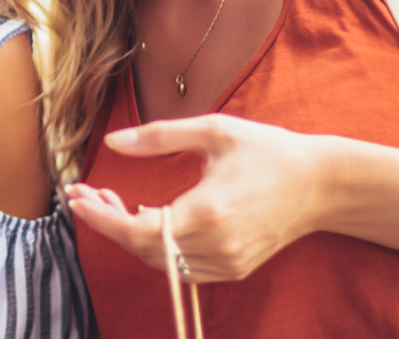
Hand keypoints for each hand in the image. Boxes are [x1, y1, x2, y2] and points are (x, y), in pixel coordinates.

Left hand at [66, 114, 339, 282]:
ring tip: (113, 202)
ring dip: (131, 235)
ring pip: (160, 261)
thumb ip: (159, 136)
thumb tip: (112, 141)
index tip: (76, 198)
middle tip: (89, 194)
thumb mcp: (214, 130)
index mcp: (209, 211)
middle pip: (143, 249)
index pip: (137, 230)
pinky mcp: (234, 268)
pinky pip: (181, 267)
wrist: (322, 184)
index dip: (101, 218)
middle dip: (109, 223)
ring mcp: (227, 262)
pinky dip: (157, 248)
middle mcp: (217, 244)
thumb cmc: (268, 151)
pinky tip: (147, 220)